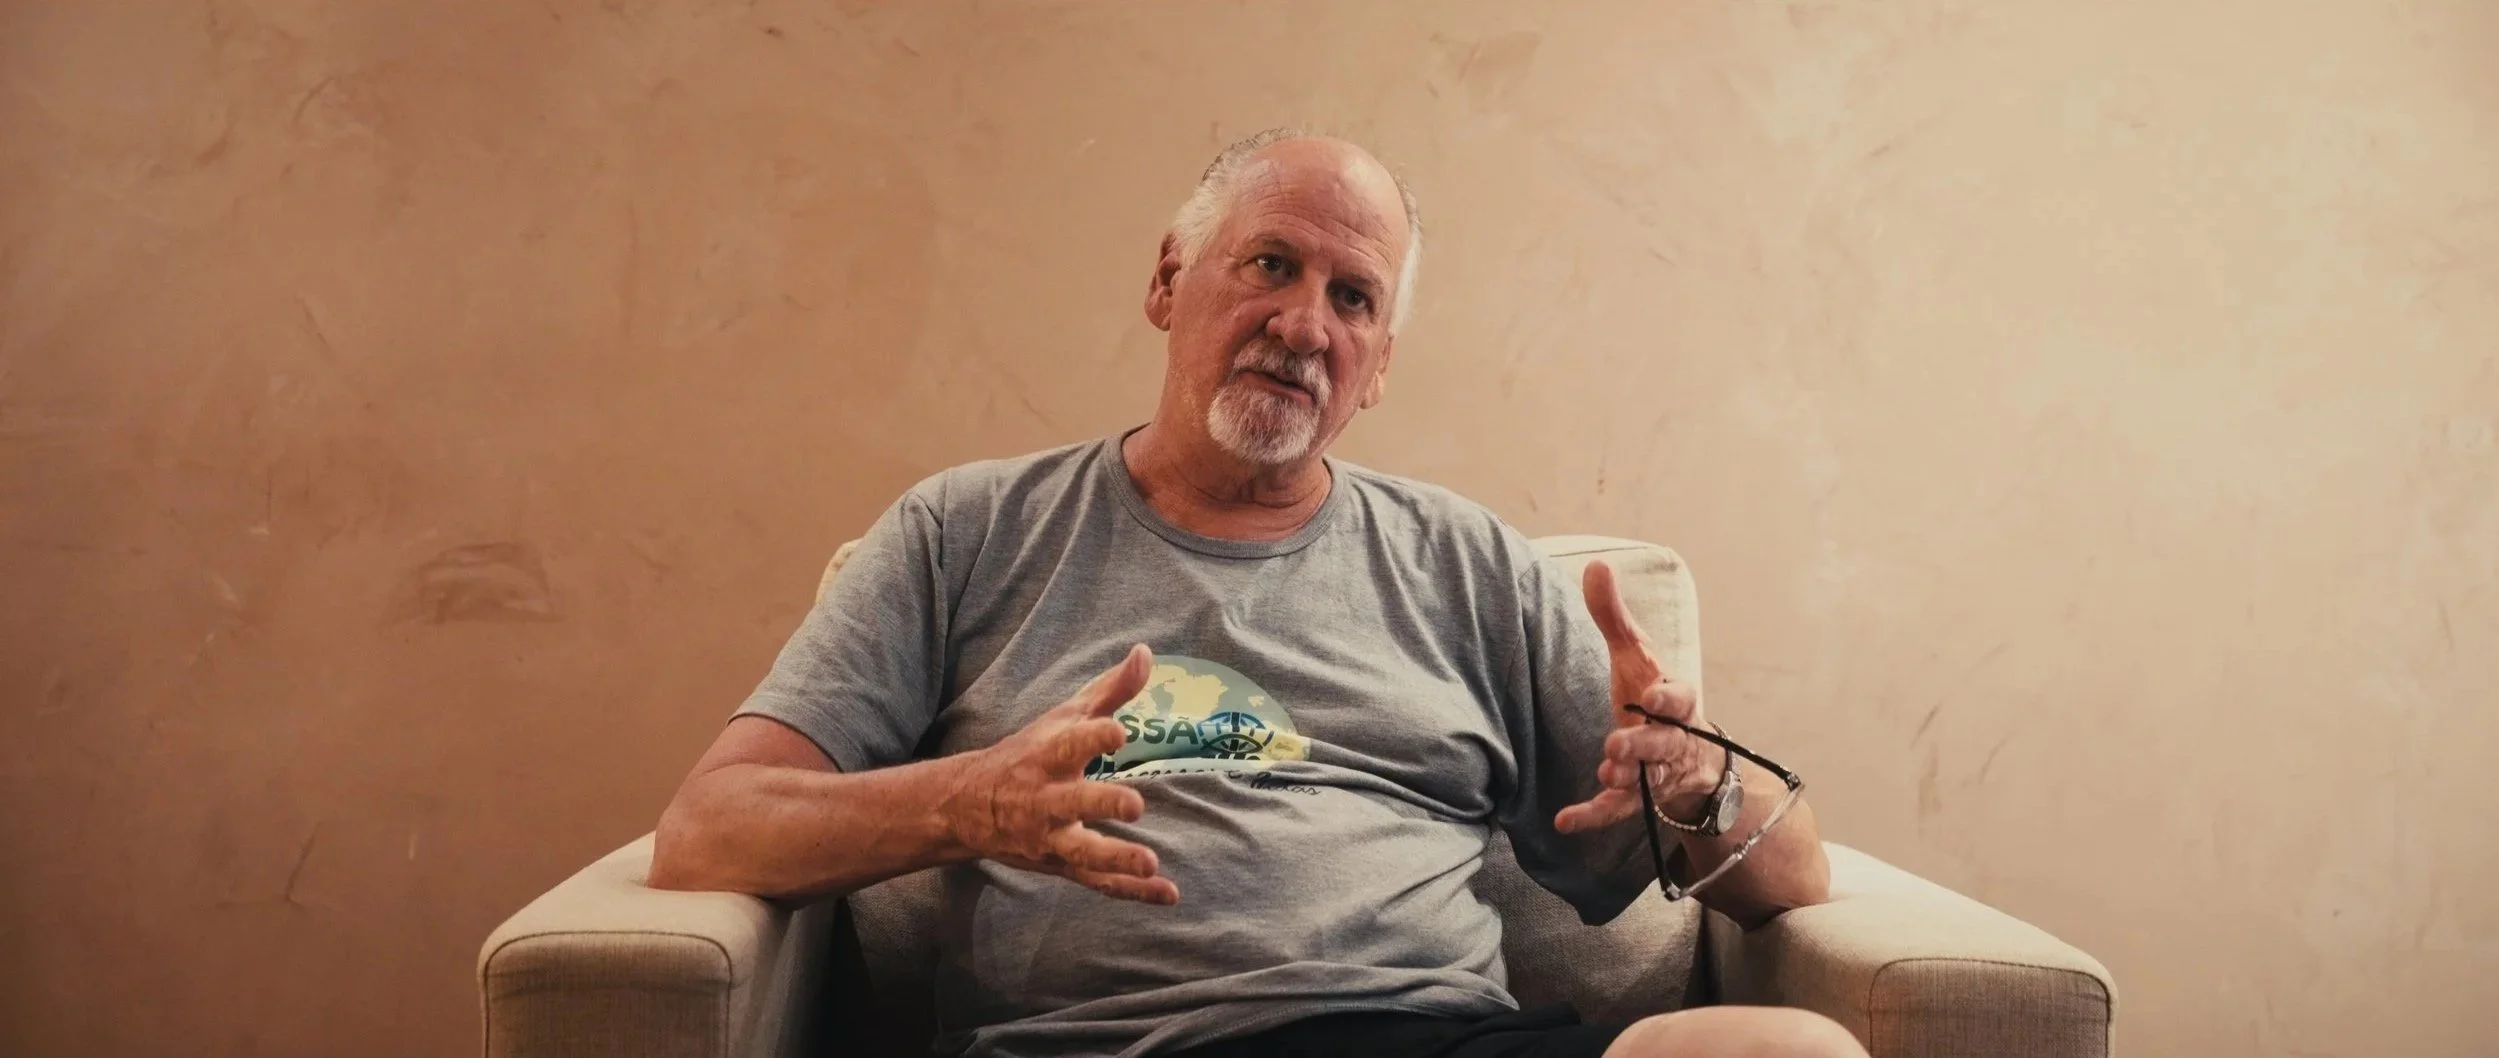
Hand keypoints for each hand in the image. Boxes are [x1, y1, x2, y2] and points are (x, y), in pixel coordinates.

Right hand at [939, 644, 1179, 904]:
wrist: (968, 807)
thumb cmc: (1028, 754)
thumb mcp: (1062, 718)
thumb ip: (1109, 690)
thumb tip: (1145, 653)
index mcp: (1047, 757)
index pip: (1069, 744)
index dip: (1093, 737)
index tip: (1119, 731)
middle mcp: (1046, 799)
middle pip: (1075, 803)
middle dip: (1102, 805)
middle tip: (1134, 806)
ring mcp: (1052, 837)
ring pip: (1083, 852)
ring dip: (1116, 859)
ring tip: (1150, 863)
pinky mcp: (1061, 865)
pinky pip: (1098, 882)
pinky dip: (1132, 891)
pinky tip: (1168, 893)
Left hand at [1555, 560, 1720, 833]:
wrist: (1687, 756)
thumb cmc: (1653, 695)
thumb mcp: (1636, 655)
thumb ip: (1615, 616)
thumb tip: (1596, 564)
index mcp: (1674, 702)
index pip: (1680, 699)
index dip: (1667, 699)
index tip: (1651, 695)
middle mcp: (1670, 740)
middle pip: (1663, 744)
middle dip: (1643, 745)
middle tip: (1618, 744)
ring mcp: (1656, 773)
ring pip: (1647, 780)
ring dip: (1627, 778)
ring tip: (1606, 772)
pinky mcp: (1637, 798)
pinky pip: (1618, 811)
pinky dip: (1593, 816)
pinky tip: (1565, 821)